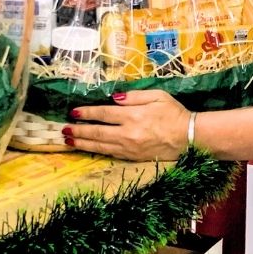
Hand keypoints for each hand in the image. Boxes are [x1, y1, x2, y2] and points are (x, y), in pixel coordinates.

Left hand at [63, 90, 190, 160]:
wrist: (189, 137)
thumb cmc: (174, 113)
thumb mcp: (157, 96)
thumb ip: (134, 96)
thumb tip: (114, 98)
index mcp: (132, 116)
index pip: (103, 113)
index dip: (86, 113)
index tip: (73, 112)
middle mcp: (128, 133)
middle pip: (97, 132)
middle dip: (78, 131)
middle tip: (63, 130)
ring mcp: (129, 148)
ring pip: (100, 146)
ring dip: (82, 143)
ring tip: (68, 141)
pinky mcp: (133, 157)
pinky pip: (110, 154)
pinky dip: (96, 151)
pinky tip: (88, 149)